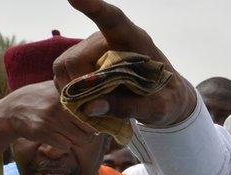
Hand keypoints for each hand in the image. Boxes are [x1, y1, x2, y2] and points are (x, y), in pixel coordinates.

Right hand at [0, 81, 95, 171]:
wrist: (12, 110)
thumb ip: (76, 90)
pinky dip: (64, 145)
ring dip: (76, 140)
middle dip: (88, 133)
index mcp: (68, 94)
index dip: (95, 119)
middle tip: (81, 131)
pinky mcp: (42, 132)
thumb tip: (101, 94)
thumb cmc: (41, 98)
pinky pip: (65, 146)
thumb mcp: (57, 87)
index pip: (94, 112)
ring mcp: (51, 119)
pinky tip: (58, 138)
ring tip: (68, 133)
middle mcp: (60, 105)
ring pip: (80, 139)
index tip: (91, 122)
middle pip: (90, 129)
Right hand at [53, 0, 196, 126]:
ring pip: (65, 67)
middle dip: (81, 87)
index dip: (94, 7)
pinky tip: (93, 102)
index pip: (113, 19)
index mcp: (136, 41)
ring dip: (75, 92)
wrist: (165, 99)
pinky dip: (73, 94)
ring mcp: (92, 49)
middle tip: (98, 107)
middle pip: (76, 58)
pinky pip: (63, 76)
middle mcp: (109, 39)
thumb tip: (90, 107)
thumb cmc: (167, 99)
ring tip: (100, 105)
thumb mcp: (158, 109)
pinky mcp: (82, 60)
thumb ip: (131, 108)